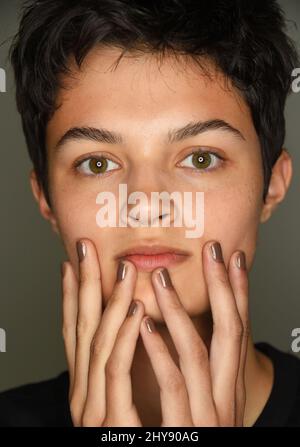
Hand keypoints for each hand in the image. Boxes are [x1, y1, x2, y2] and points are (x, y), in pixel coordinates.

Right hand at [61, 238, 144, 425]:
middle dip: (83, 287)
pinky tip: (134, 311)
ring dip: (110, 303)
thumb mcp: (124, 397)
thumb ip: (122, 366)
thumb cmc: (140, 436)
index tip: (72, 265)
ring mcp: (94, 409)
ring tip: (121, 269)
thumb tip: (128, 327)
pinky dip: (124, 338)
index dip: (72, 296)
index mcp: (88, 387)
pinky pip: (115, 373)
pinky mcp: (113, 422)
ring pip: (99, 344)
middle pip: (81, 330)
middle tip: (83, 249)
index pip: (76, 333)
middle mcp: (84, 395)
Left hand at [138, 240, 248, 426]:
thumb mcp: (203, 403)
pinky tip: (144, 326)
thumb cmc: (191, 438)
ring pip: (198, 354)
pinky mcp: (185, 433)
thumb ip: (198, 371)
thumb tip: (186, 330)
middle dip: (224, 289)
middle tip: (214, 250)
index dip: (239, 293)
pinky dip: (160, 354)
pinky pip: (174, 387)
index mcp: (228, 390)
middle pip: (231, 333)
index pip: (239, 332)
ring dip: (180, 311)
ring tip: (159, 277)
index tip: (235, 259)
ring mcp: (208, 416)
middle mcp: (226, 399)